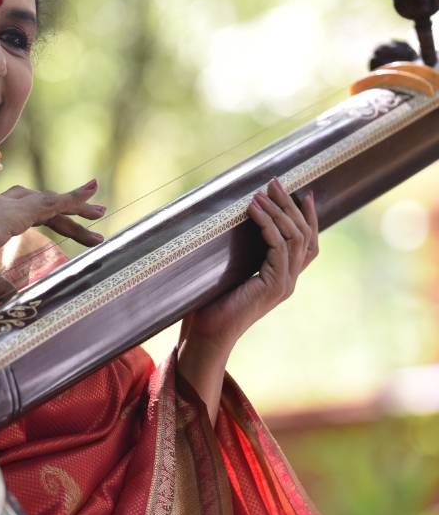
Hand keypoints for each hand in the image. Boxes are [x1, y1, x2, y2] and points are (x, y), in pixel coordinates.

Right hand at [0, 180, 105, 299]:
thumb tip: (11, 295)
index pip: (26, 214)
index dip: (48, 216)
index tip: (65, 223)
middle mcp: (0, 206)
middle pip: (42, 205)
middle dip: (68, 212)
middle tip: (94, 217)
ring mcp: (9, 206)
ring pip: (51, 202)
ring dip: (76, 206)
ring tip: (100, 213)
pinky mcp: (17, 212)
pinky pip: (53, 202)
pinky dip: (74, 198)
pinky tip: (91, 194)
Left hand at [180, 178, 318, 353]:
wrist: (207, 332)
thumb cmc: (210, 302)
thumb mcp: (229, 270)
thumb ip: (240, 251)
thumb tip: (232, 221)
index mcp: (283, 277)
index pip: (308, 243)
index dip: (308, 217)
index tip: (303, 192)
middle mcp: (290, 280)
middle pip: (305, 235)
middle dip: (291, 205)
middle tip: (276, 182)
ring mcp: (285, 284)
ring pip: (296, 238)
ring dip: (279, 210)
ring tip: (261, 192)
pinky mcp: (275, 285)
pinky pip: (279, 246)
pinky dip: (267, 224)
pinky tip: (253, 209)